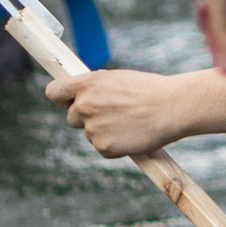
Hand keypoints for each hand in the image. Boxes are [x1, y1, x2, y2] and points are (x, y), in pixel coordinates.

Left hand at [43, 56, 225, 156]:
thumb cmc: (149, 90)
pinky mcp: (103, 147)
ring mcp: (92, 128)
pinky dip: (114, 144)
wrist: (172, 108)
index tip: (69, 101)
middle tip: (111, 114)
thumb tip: (81, 95)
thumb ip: (95, 88)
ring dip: (104, 130)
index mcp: (87, 84)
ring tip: (130, 122)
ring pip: (90, 133)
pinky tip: (132, 134)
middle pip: (71, 117)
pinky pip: (102, 147)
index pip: (54, 92)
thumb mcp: (118, 79)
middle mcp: (84, 105)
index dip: (61, 98)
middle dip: (86, 118)